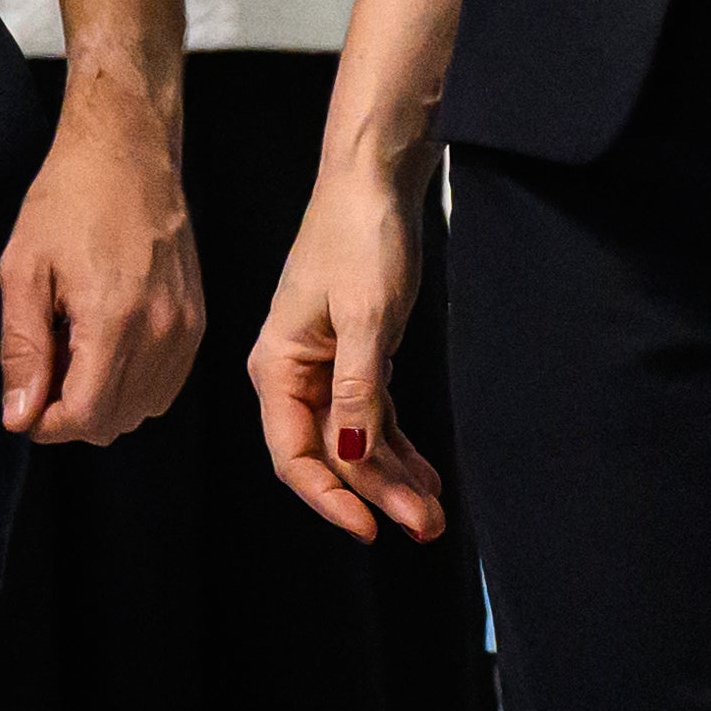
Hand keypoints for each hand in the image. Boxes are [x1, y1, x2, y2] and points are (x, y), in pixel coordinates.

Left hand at [0, 66, 203, 447]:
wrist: (128, 152)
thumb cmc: (68, 202)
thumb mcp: (24, 271)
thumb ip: (23, 349)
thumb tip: (19, 416)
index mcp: (115, 320)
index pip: (86, 416)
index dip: (47, 424)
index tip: (25, 402)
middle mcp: (161, 331)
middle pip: (116, 421)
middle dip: (71, 415)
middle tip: (45, 370)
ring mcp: (186, 327)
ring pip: (144, 409)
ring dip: (103, 401)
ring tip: (75, 352)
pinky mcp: (197, 320)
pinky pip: (167, 385)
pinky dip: (134, 385)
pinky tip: (107, 348)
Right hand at [250, 146, 448, 541]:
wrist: (373, 182)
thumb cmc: (360, 237)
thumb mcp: (366, 316)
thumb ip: (358, 390)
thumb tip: (350, 453)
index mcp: (277, 367)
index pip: (294, 455)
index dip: (330, 497)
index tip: (370, 528)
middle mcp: (294, 375)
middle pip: (332, 454)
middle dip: (377, 494)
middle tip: (426, 528)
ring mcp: (324, 368)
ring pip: (357, 440)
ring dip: (392, 478)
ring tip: (432, 514)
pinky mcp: (354, 357)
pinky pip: (373, 415)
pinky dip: (398, 446)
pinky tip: (425, 475)